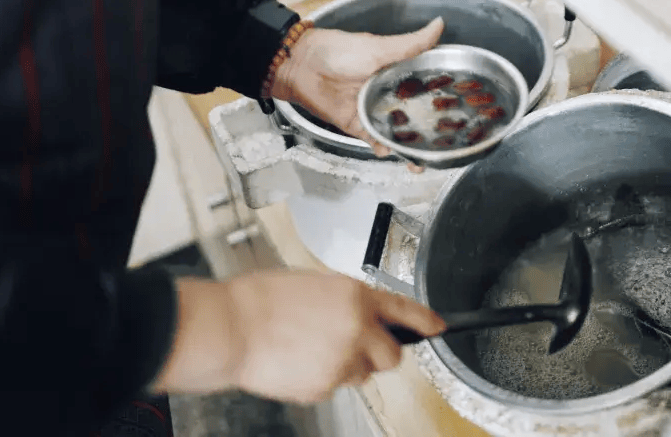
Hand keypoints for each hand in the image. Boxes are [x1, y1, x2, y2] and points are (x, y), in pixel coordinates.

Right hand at [154, 272, 444, 403]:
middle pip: (393, 355)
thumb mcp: (316, 284)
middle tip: (357, 346)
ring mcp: (343, 360)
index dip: (426, 320)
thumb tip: (364, 315)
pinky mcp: (325, 385)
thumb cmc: (262, 300)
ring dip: (348, 365)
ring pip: (363, 373)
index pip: (405, 309)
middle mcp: (357, 328)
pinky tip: (300, 361)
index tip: (439, 327)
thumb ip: (348, 301)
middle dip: (380, 352)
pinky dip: (323, 378)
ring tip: (313, 349)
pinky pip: (336, 385)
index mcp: (356, 296)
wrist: (231, 327)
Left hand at [270, 18, 444, 156]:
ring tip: (423, 157)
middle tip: (445, 142)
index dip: (443, 98)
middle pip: (415, 114)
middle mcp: (389, 93)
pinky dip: (384, 148)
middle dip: (429, 129)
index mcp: (398, 73)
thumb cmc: (337, 51)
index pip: (426, 87)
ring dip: (409, 145)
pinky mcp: (357, 125)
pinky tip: (392, 152)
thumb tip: (439, 25)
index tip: (463, 109)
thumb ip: (410, 44)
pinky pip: (375, 140)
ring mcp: (373, 110)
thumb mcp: (378, 48)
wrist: (300, 66)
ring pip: (397, 131)